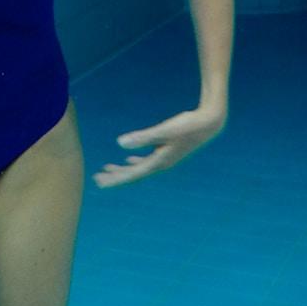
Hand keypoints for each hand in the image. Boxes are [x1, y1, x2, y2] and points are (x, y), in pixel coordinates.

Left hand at [93, 103, 225, 187]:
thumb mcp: (163, 131)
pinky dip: (135, 161)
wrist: (209, 122)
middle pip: (133, 174)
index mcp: (159, 162)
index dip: (115, 179)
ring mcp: (164, 158)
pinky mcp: (166, 151)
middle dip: (115, 176)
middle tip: (97, 178)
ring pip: (138, 167)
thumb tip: (119, 144)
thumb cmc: (187, 125)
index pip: (132, 175)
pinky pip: (146, 160)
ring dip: (122, 169)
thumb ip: (142, 137)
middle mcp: (161, 164)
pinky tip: (128, 159)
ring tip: (106, 169)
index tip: (99, 182)